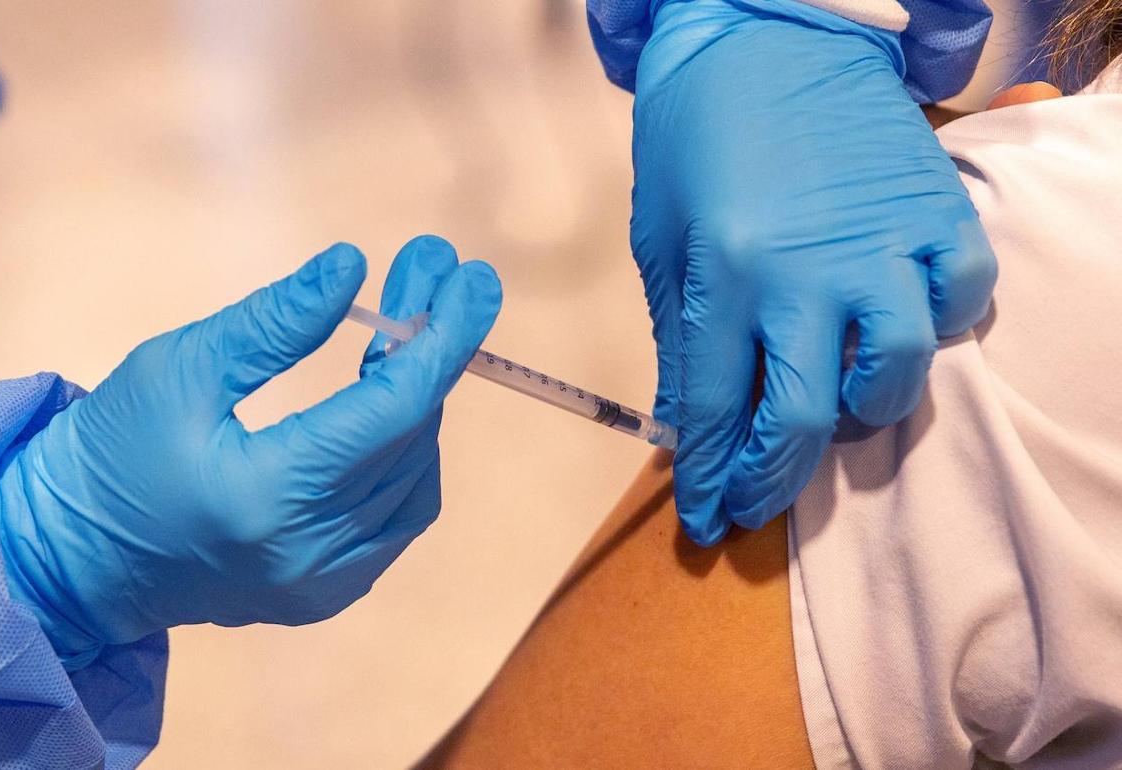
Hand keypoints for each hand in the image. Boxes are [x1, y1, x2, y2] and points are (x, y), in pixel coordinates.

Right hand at [0, 236, 500, 665]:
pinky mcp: (324, 596)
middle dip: (431, 351)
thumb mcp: (180, 367)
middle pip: (412, 439)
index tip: (472, 277)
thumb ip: (273, 322)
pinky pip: (395, 519)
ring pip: (415, 480)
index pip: (394, 411)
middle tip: (432, 277)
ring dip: (419, 404)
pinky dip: (405, 458)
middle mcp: (311, 553)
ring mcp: (324, 584)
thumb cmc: (114, 451)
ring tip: (398, 341)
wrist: (75, 557)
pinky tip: (386, 410)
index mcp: (269, 495)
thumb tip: (351, 267)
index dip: (442, 338)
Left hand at [631, 0, 996, 544]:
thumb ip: (681, 338)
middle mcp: (801, 272)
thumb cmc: (697, 140)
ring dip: (860, 414)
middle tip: (754, 502)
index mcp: (720, 273)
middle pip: (799, 419)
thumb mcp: (661, 240)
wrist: (764, 40)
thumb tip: (691, 428)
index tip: (708, 519)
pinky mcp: (934, 212)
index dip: (708, 477)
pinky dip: (938, 327)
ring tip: (829, 408)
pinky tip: (897, 329)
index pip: (713, 410)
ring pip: (894, 374)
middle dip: (772, 482)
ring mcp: (878, 243)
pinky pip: (961, 297)